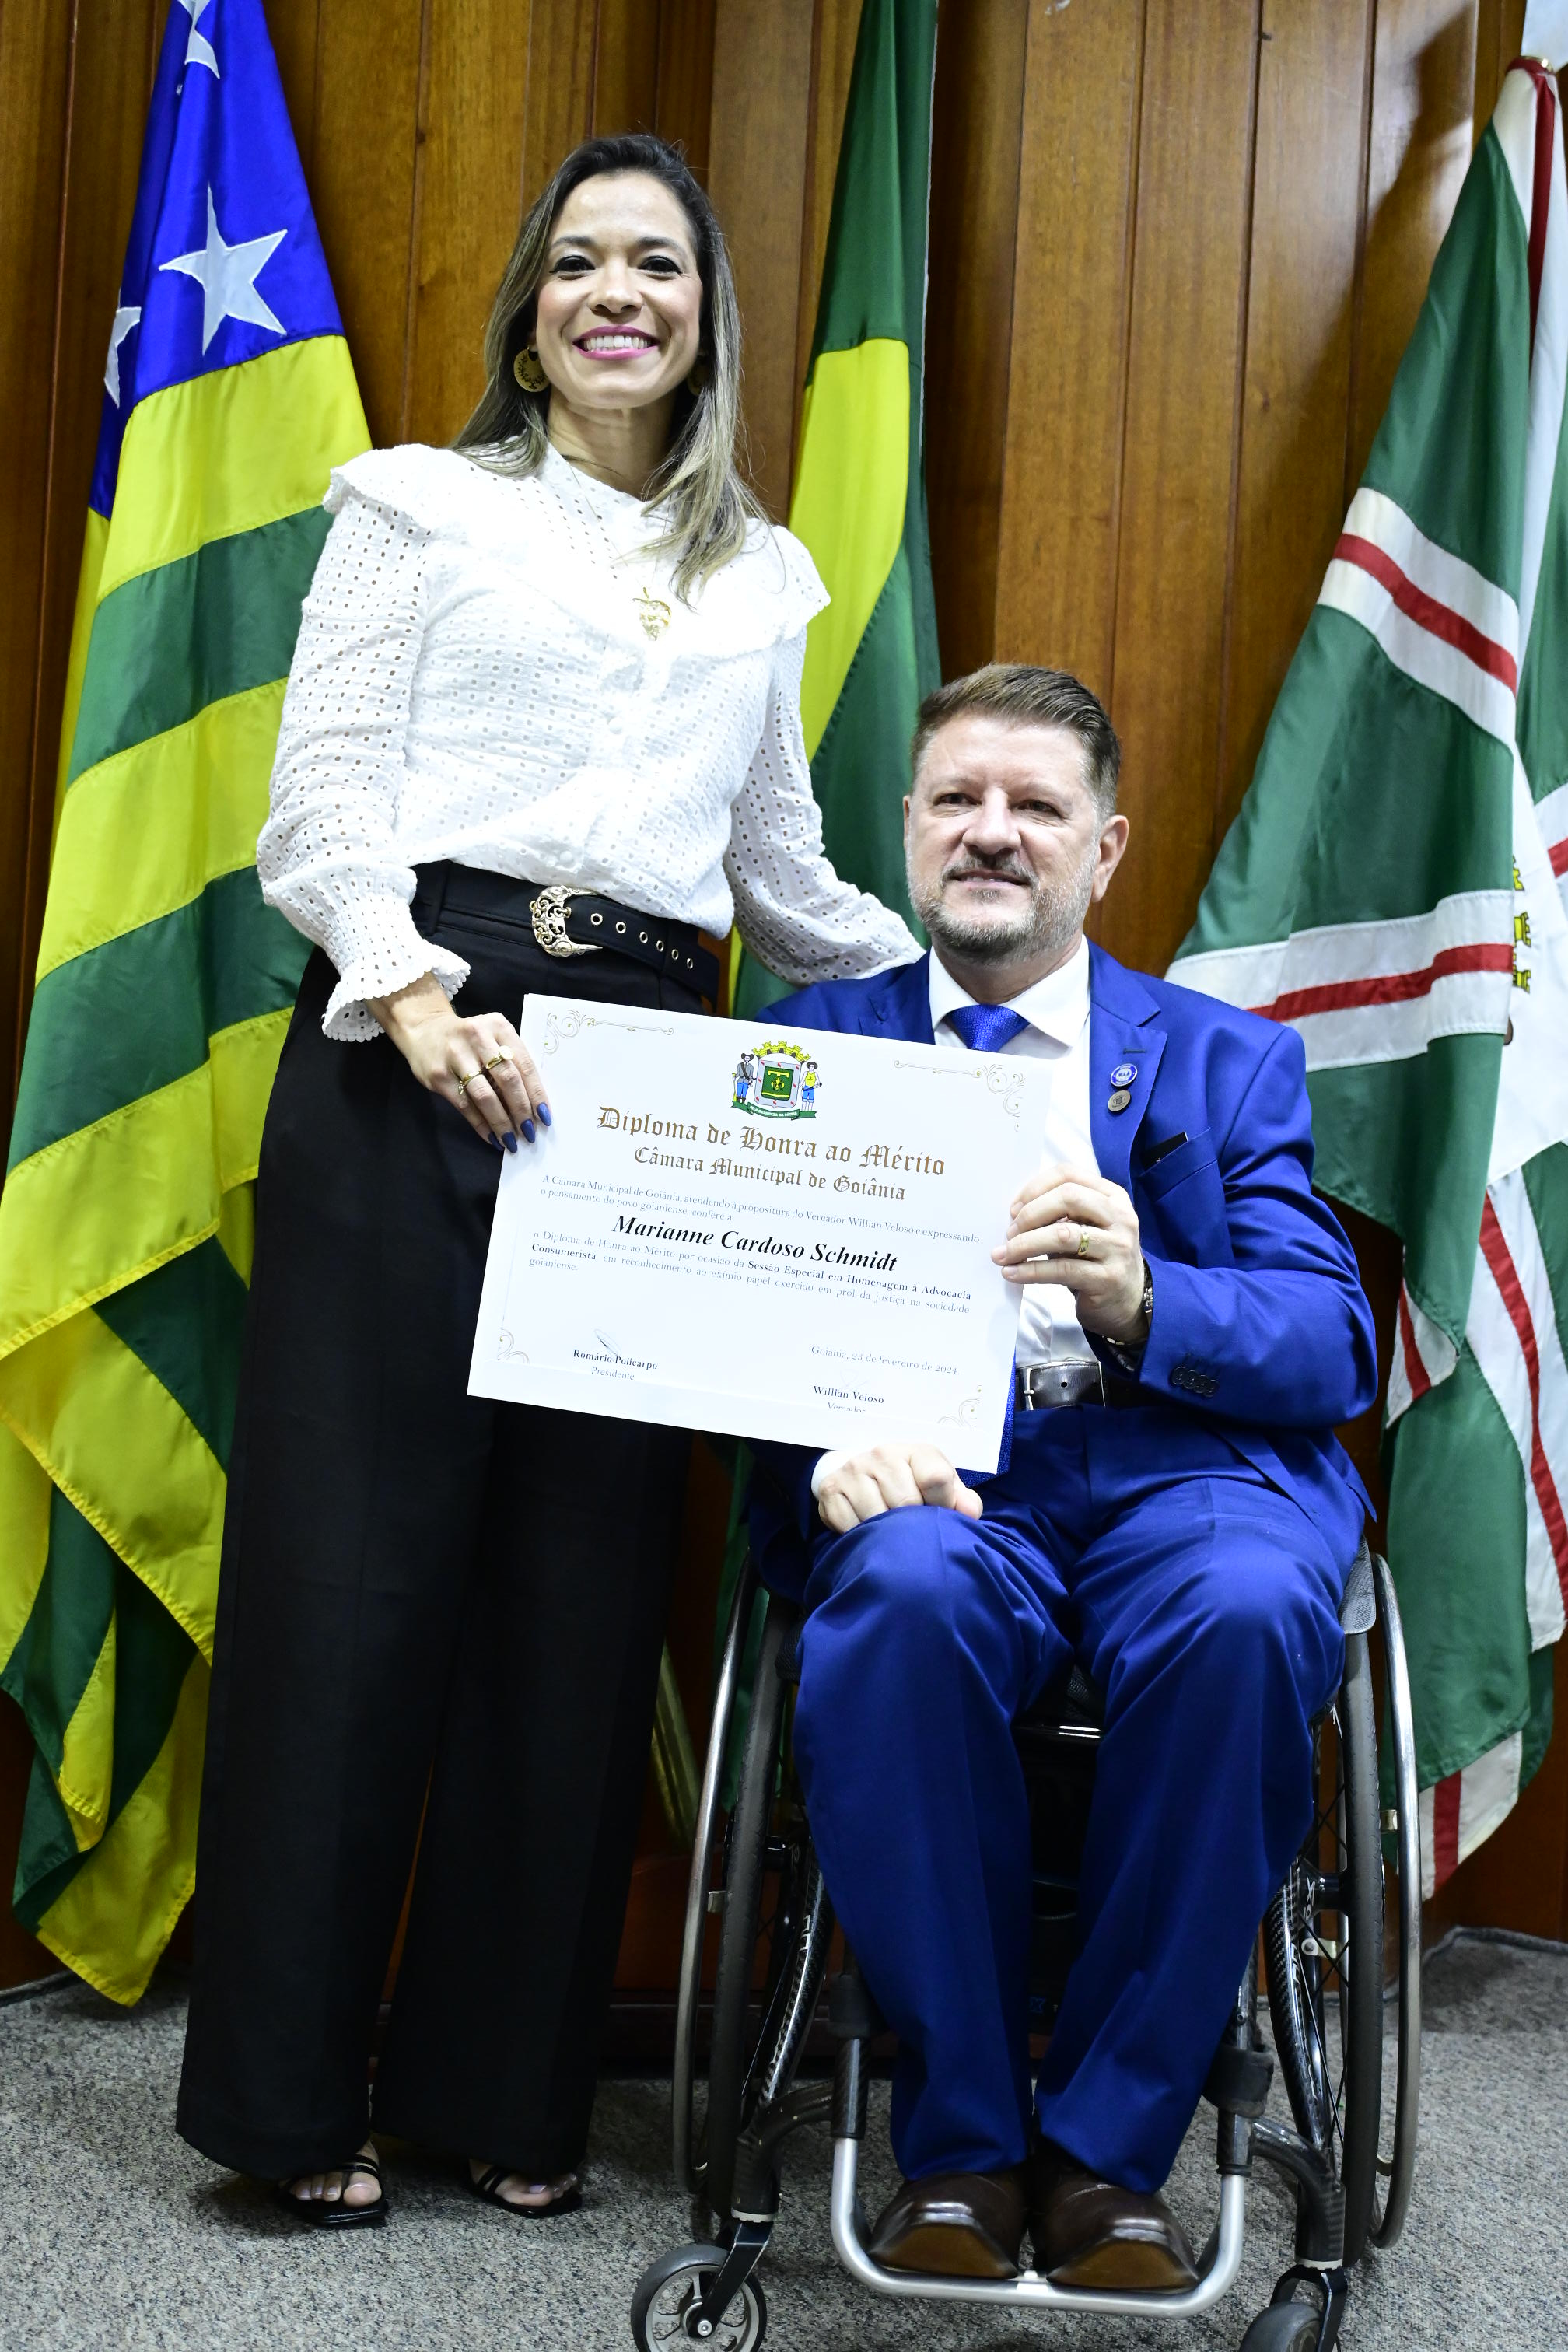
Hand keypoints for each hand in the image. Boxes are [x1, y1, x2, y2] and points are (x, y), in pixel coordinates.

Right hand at [371, 974, 549, 1149]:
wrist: (424, 1029)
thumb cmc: (469, 1039)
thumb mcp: (493, 1037)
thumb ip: (511, 1061)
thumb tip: (531, 1105)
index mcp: (499, 1027)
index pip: (524, 1065)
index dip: (536, 1094)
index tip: (544, 1117)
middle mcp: (478, 1037)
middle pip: (507, 1079)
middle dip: (521, 1110)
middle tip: (529, 1132)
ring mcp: (455, 1055)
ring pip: (485, 1095)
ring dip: (501, 1122)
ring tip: (511, 1140)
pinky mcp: (438, 1075)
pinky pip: (464, 1105)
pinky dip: (480, 1124)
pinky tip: (490, 1136)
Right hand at [815, 1442, 981, 1533]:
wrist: (865, 1474)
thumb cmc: (911, 1485)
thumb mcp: (941, 1488)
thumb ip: (962, 1500)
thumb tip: (970, 1513)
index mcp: (917, 1452)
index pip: (937, 1478)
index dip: (942, 1506)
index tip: (937, 1513)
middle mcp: (883, 1454)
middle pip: (906, 1502)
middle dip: (913, 1524)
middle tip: (911, 1527)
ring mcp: (854, 1469)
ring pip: (877, 1516)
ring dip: (885, 1532)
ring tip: (889, 1529)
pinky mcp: (832, 1489)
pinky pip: (850, 1525)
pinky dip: (860, 1535)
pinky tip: (867, 1529)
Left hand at [992, 1161, 1147, 1342]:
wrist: (1126, 1301)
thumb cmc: (1096, 1259)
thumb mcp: (1085, 1227)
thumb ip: (1060, 1213)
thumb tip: (1014, 1213)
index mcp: (1113, 1197)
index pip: (1069, 1174)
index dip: (1035, 1187)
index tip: (1013, 1209)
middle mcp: (1121, 1218)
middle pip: (1068, 1198)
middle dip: (1030, 1214)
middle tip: (1009, 1233)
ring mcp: (1118, 1248)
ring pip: (1062, 1235)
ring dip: (1024, 1244)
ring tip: (1002, 1255)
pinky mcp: (1108, 1278)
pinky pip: (1061, 1270)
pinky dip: (1030, 1271)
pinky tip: (1012, 1273)